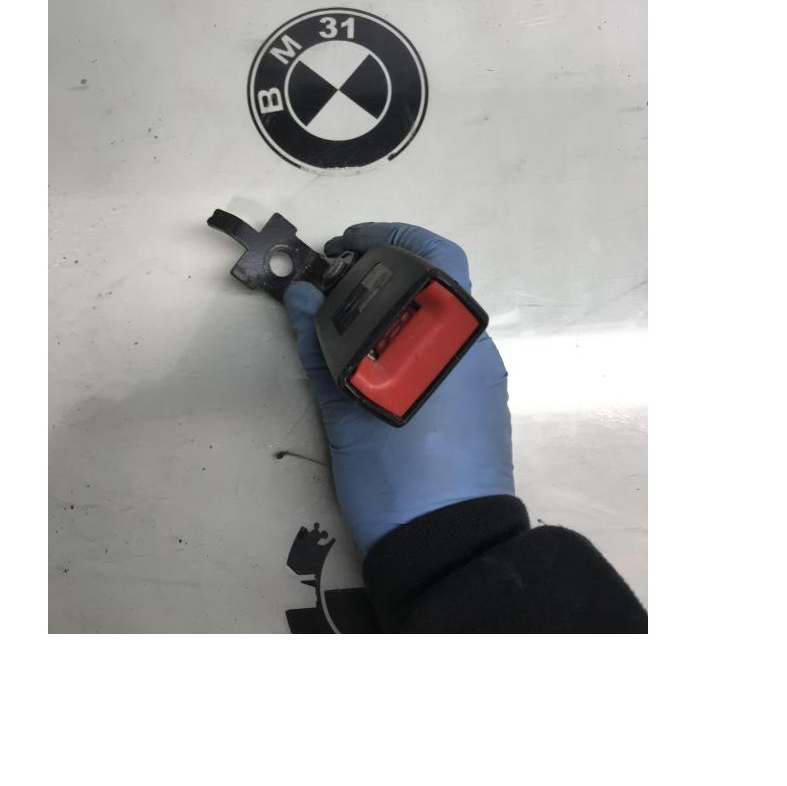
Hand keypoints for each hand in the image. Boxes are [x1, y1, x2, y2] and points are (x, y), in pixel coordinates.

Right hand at [283, 222, 513, 554]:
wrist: (448, 547)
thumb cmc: (395, 476)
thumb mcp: (345, 410)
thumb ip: (321, 346)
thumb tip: (300, 298)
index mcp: (450, 335)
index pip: (430, 253)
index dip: (385, 238)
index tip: (343, 250)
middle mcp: (475, 347)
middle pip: (435, 283)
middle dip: (386, 278)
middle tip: (339, 289)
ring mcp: (484, 376)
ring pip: (440, 322)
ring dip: (399, 314)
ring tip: (350, 332)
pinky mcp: (485, 404)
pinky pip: (449, 354)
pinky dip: (415, 344)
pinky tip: (379, 369)